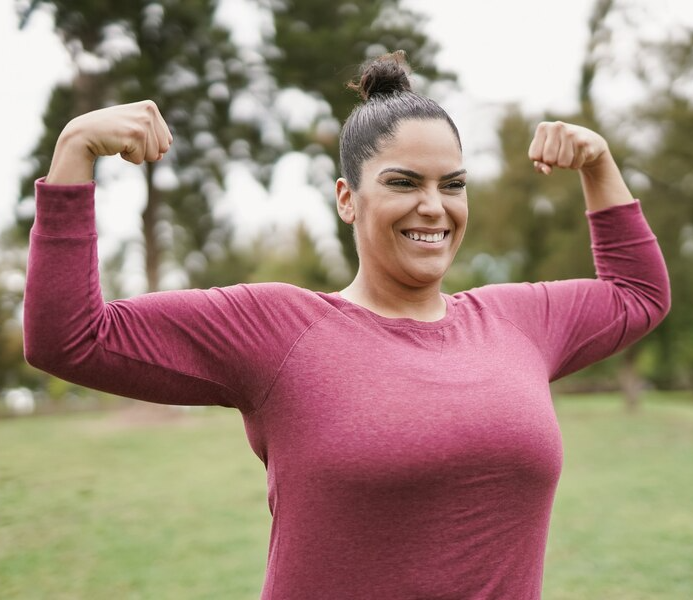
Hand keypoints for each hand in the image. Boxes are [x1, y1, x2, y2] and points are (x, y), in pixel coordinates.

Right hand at [47, 100, 172, 183]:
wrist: (84, 133)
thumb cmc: (110, 132)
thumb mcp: (135, 129)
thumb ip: (153, 140)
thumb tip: (161, 155)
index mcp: (150, 107)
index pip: (167, 140)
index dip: (150, 144)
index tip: (131, 134)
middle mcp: (148, 111)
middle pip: (163, 148)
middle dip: (146, 150)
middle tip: (126, 138)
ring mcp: (142, 122)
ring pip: (153, 155)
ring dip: (136, 154)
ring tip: (121, 140)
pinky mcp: (135, 134)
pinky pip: (140, 159)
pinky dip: (128, 158)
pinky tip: (116, 145)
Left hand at [528, 121, 607, 174]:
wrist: (588, 140)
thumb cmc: (560, 149)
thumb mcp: (545, 154)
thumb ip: (540, 165)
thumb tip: (547, 171)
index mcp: (543, 127)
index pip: (534, 156)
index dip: (541, 159)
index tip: (547, 152)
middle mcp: (557, 127)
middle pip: (548, 160)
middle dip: (554, 162)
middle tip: (560, 153)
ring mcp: (572, 133)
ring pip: (562, 164)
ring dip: (565, 164)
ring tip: (569, 154)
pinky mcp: (584, 142)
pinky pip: (574, 165)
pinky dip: (576, 165)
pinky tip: (579, 154)